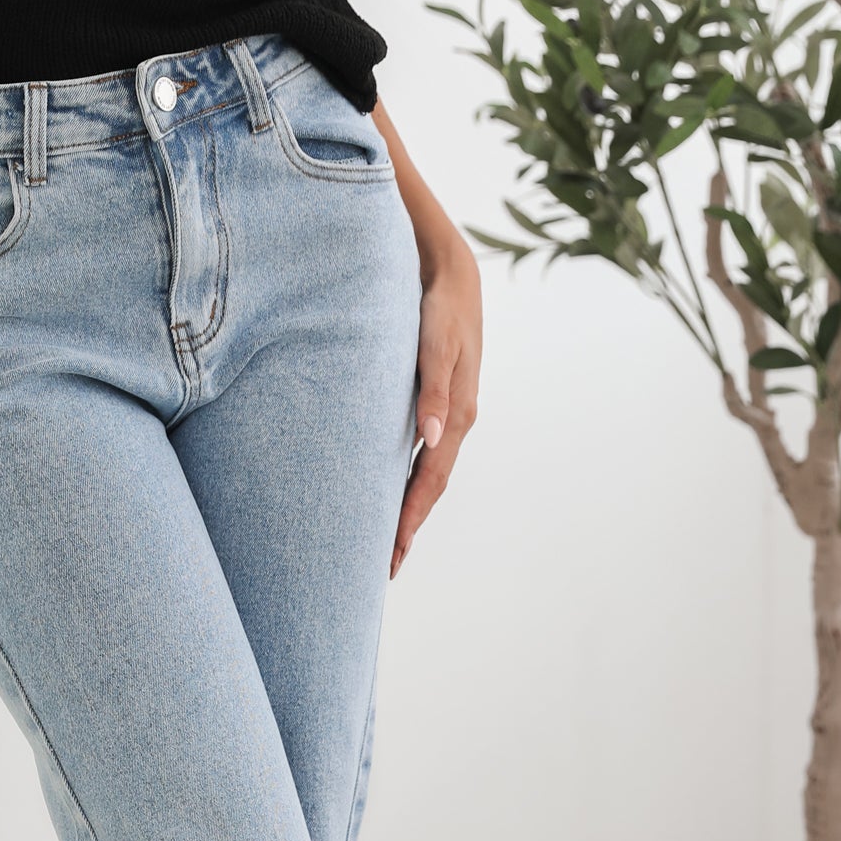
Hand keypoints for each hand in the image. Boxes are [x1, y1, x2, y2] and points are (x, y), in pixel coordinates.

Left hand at [392, 229, 481, 577]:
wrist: (451, 272)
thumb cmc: (439, 305)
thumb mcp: (435, 343)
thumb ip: (431, 389)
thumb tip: (430, 439)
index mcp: (456, 415)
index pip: (428, 481)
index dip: (409, 520)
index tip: (390, 554)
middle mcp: (453, 421)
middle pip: (428, 487)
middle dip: (408, 528)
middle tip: (384, 568)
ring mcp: (444, 414)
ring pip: (424, 474)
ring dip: (407, 508)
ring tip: (384, 541)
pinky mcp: (432, 402)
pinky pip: (420, 453)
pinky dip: (406, 479)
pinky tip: (388, 490)